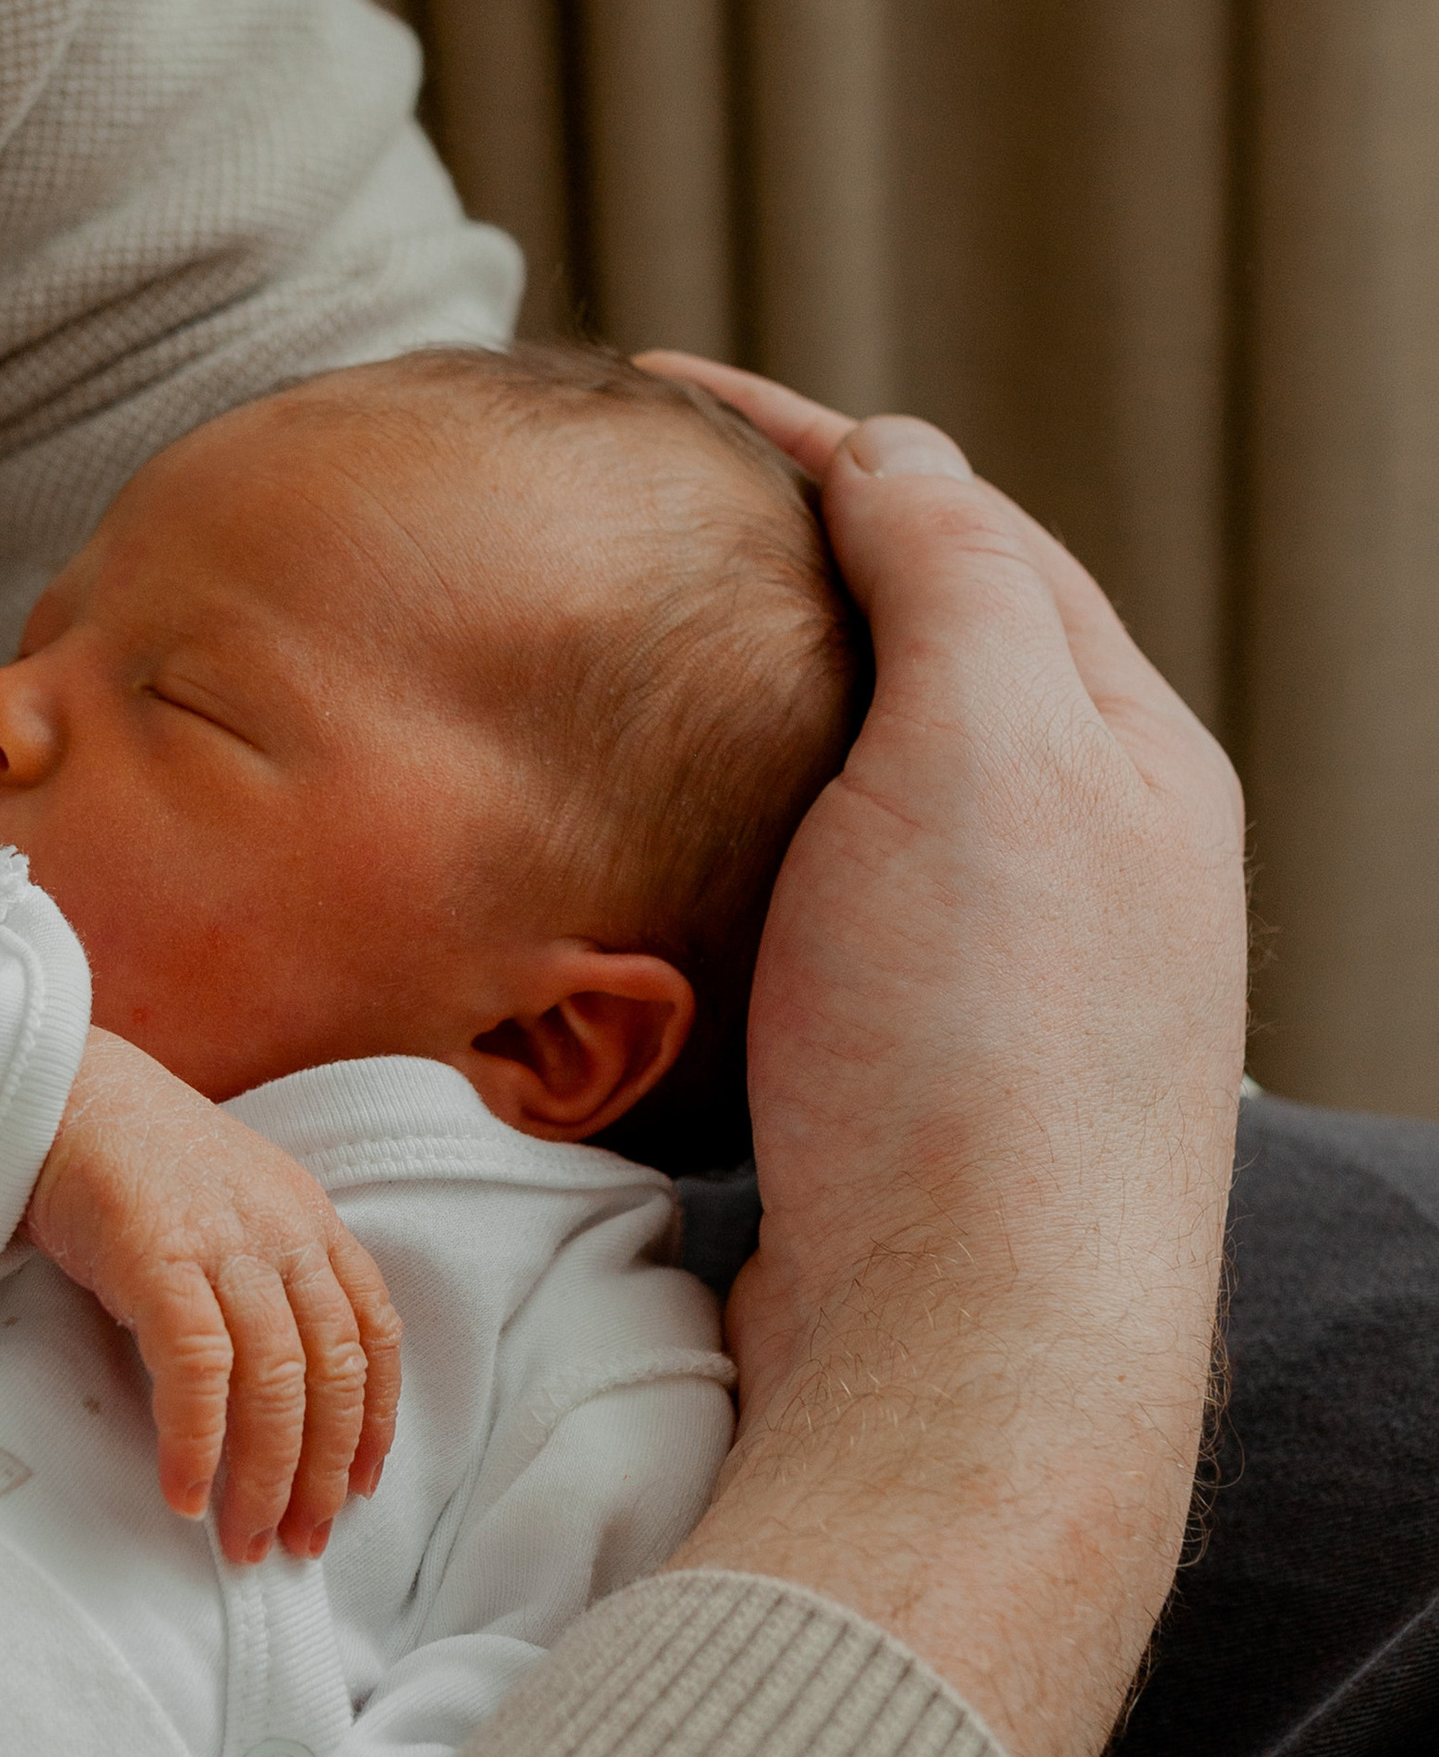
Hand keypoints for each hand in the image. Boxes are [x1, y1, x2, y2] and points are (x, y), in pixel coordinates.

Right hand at [22, 1026, 401, 1561]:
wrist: (55, 1088)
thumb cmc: (130, 1155)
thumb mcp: (227, 1204)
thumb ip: (261, 1274)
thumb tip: (271, 1380)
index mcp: (309, 1220)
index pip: (374, 1334)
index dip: (376, 1419)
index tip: (361, 1484)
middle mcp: (284, 1233)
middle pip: (333, 1375)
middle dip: (324, 1474)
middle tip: (302, 1541)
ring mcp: (225, 1246)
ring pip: (277, 1386)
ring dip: (267, 1478)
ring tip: (247, 1539)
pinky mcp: (160, 1259)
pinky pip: (199, 1374)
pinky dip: (197, 1444)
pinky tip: (185, 1493)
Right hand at [640, 355, 1246, 1756]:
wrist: (963, 1358)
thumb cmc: (977, 1056)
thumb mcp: (983, 752)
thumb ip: (950, 578)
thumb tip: (894, 455)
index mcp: (1128, 759)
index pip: (969, 534)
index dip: (817, 446)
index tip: (657, 398)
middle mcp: (1092, 869)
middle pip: (931, 660)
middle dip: (791, 570)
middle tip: (629, 521)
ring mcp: (1003, 988)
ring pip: (872, 798)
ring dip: (759, 719)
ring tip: (630, 672)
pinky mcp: (910, 1094)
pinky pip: (821, 919)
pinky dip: (739, 853)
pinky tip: (662, 864)